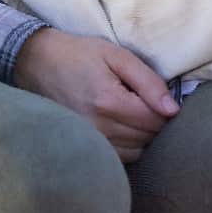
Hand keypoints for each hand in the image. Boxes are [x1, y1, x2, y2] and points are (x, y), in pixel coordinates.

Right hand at [13, 28, 179, 162]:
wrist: (38, 64)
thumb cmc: (80, 54)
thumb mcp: (116, 55)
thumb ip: (147, 81)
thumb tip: (173, 110)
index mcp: (109, 102)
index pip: (155, 120)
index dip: (166, 109)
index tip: (161, 96)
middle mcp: (100, 128)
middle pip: (148, 138)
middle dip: (156, 121)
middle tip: (149, 101)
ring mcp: (91, 142)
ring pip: (136, 152)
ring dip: (144, 136)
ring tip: (136, 113)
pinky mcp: (85, 148)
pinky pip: (120, 158)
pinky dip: (130, 146)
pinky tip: (125, 127)